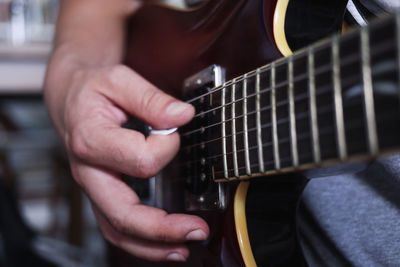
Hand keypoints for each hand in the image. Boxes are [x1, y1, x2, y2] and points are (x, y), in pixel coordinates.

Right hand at [44, 64, 208, 261]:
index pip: (140, 159)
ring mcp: (94, 188)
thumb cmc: (92, 89)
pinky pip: (117, 227)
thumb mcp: (119, 79)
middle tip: (197, 229)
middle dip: (162, 228)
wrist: (69, 98)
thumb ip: (151, 99)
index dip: (168, 146)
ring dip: (153, 245)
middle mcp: (89, 171)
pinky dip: (141, 242)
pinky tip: (165, 244)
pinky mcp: (101, 194)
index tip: (174, 128)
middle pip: (123, 214)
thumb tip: (183, 116)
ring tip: (184, 248)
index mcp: (91, 139)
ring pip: (117, 230)